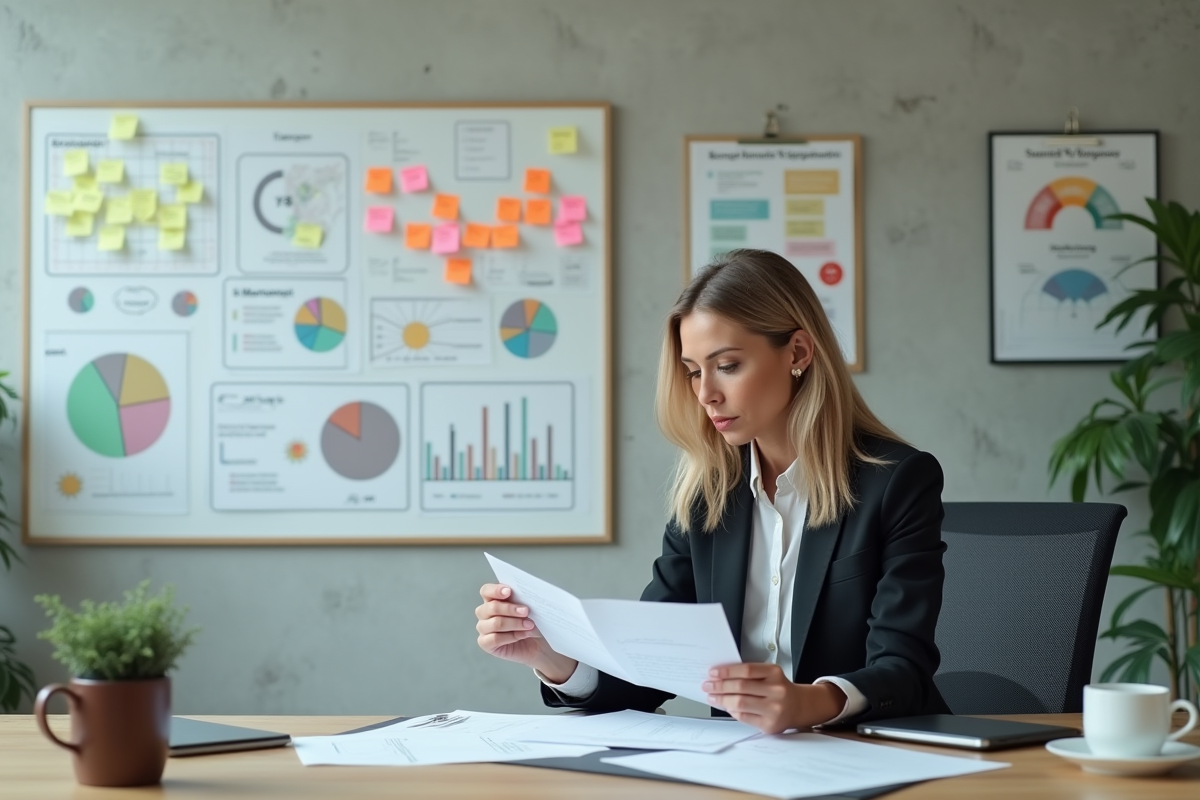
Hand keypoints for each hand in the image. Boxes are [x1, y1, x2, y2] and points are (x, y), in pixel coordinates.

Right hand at [474, 584, 576, 680]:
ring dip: (515, 623)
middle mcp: (485, 613)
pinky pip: (495, 639)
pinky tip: (523, 635)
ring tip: (529, 625)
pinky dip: (512, 636)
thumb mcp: (531, 609)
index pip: (486, 591)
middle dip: (510, 609)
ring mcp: (483, 629)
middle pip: (491, 607)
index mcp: (492, 599)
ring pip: (495, 623)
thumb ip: (524, 601)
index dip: (495, 590)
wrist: (538, 644)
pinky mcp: (486, 644)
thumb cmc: (532, 622)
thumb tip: (527, 597)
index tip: (509, 591)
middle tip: (526, 611)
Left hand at [702, 663, 845, 733]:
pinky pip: (743, 717)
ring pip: (740, 703)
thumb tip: (720, 677)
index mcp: (775, 673)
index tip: (713, 672)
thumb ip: (749, 675)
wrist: (798, 706)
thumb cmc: (779, 688)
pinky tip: (726, 706)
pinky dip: (731, 711)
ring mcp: (774, 709)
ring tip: (712, 696)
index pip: (746, 670)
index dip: (727, 671)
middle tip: (707, 685)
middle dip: (720, 686)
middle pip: (741, 687)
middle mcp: (776, 691)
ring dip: (722, 700)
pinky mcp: (769, 725)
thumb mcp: (769, 675)